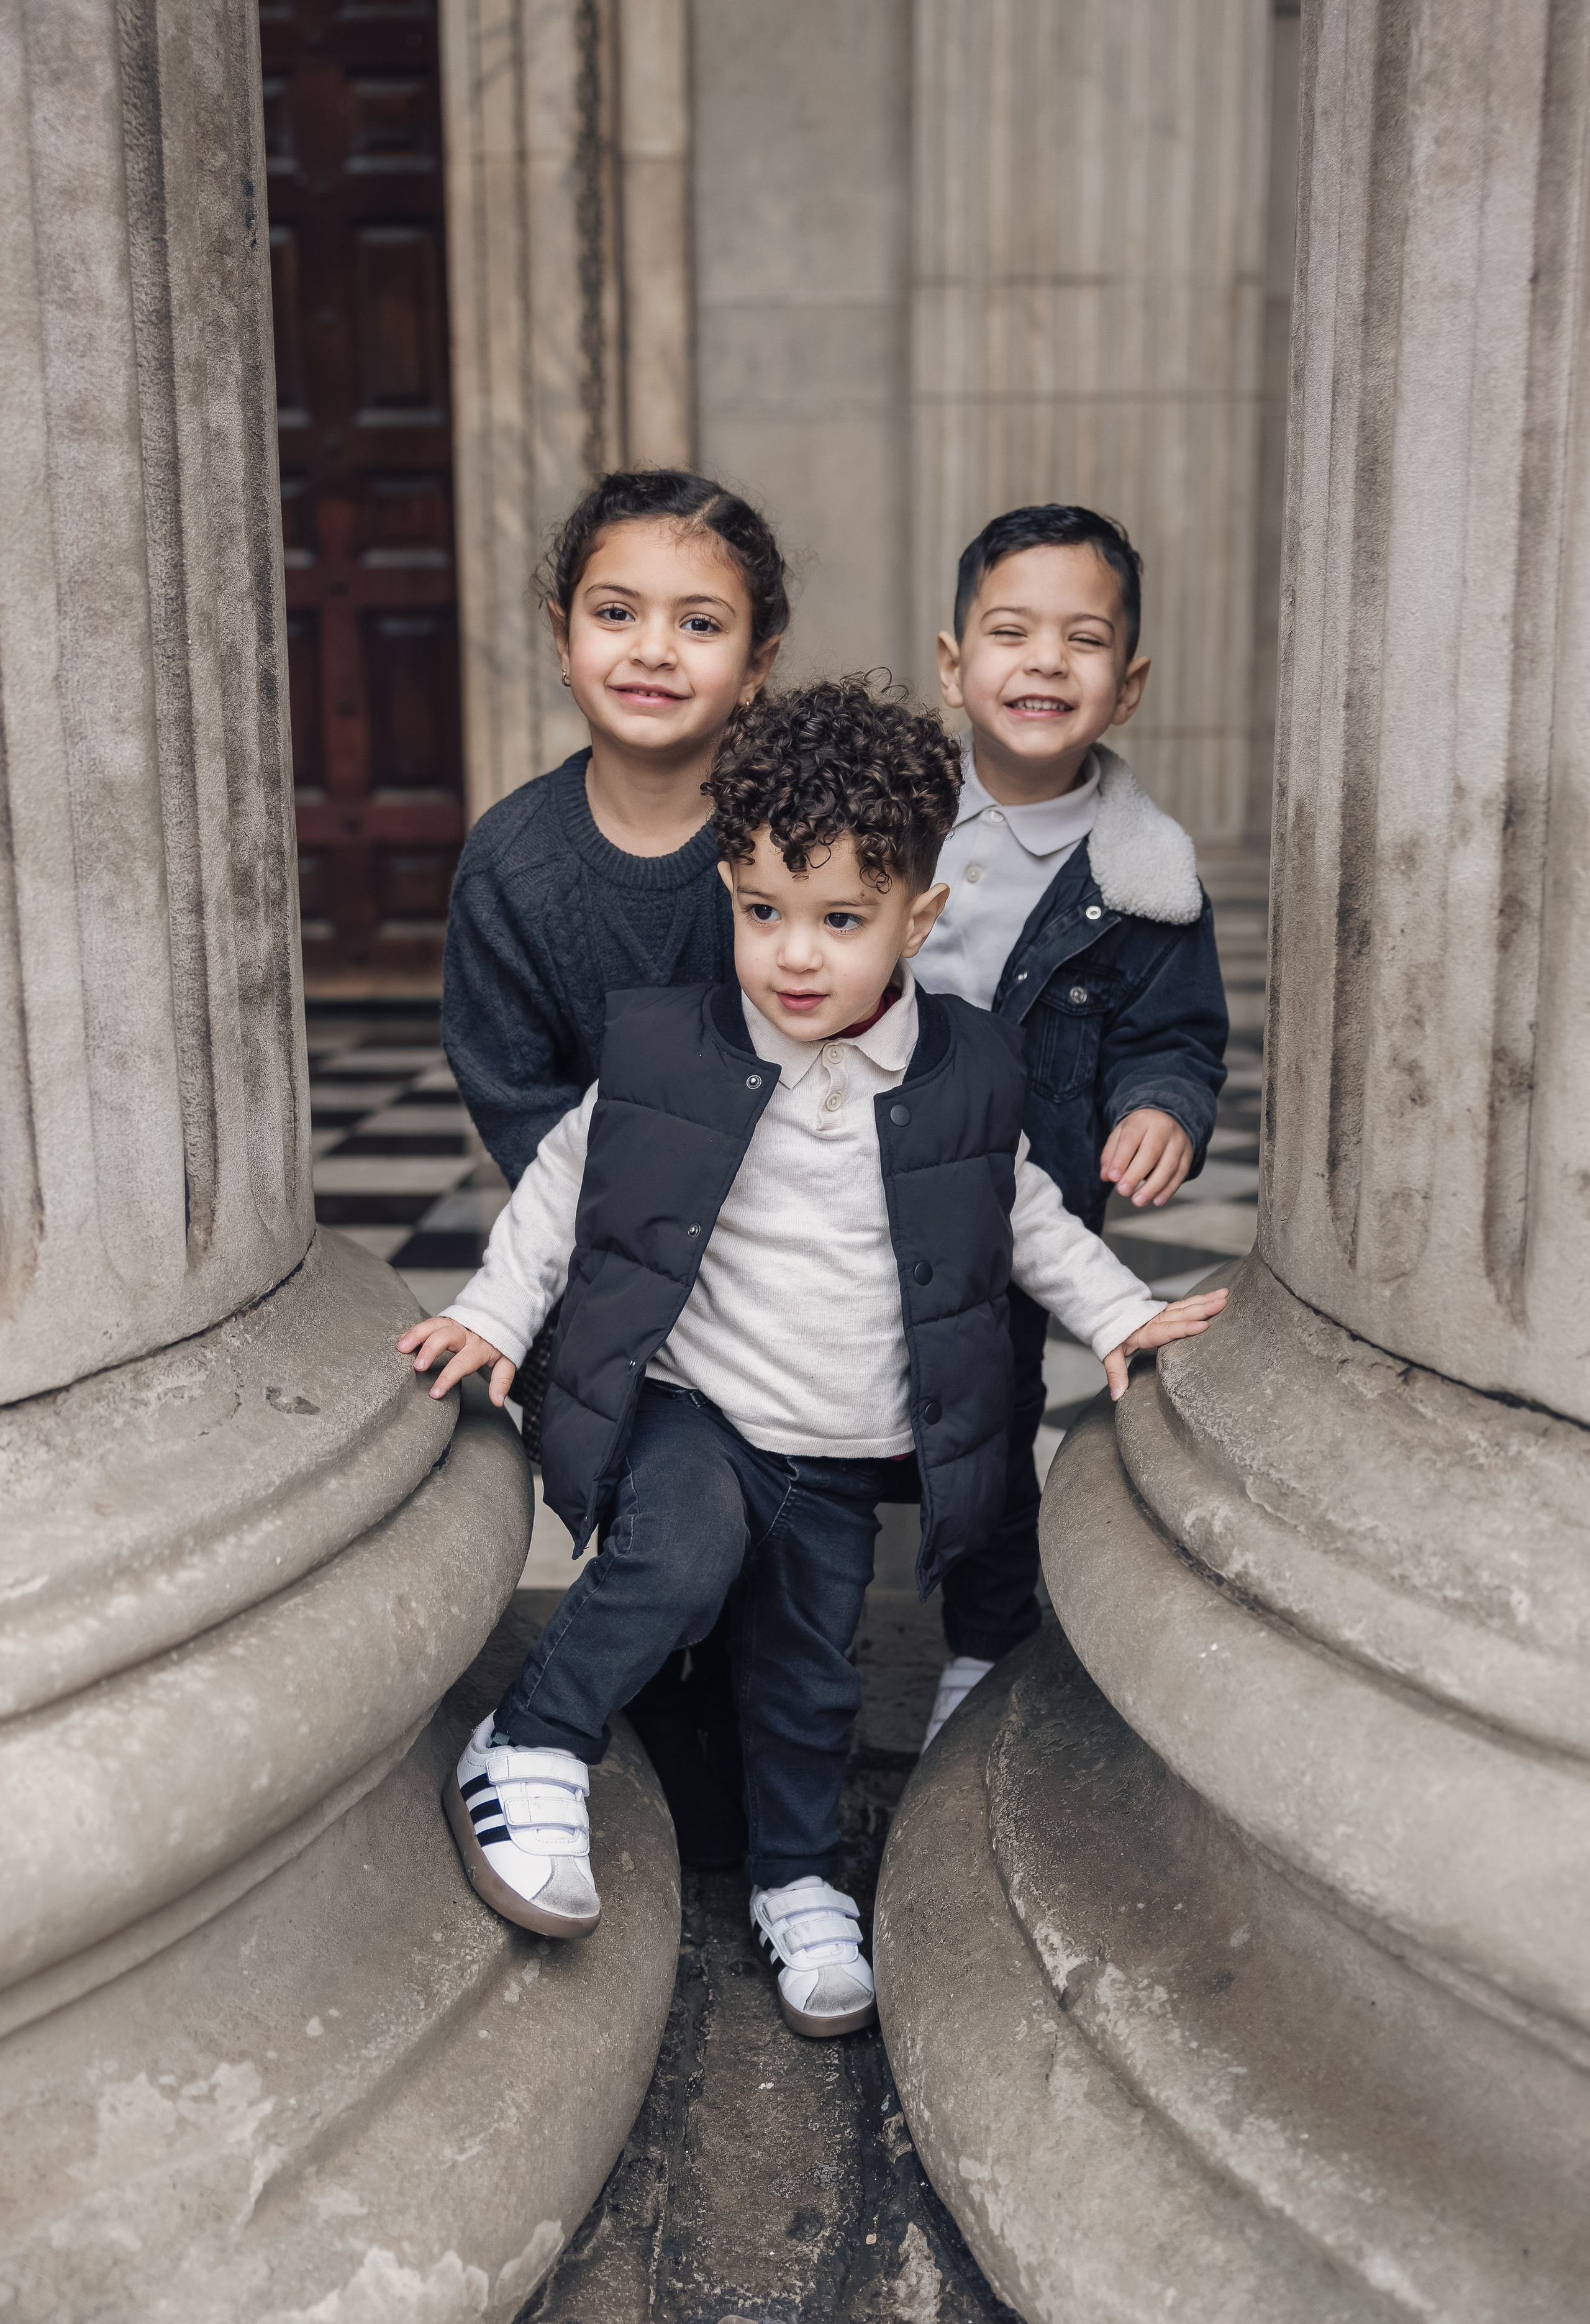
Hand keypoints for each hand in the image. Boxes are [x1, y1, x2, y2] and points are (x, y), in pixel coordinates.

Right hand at [396, 1316, 515, 1405]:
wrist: (498, 1317)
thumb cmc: (498, 1344)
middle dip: (431, 1350)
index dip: (448, 1378)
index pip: (462, 1363)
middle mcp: (464, 1333)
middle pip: (446, 1337)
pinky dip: (414, 1330)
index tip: (434, 1393)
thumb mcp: (506, 1362)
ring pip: (433, 1325)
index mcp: (478, 1347)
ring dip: (417, 1335)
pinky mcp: (443, 1320)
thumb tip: (498, 1401)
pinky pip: (428, 1322)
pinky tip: (401, 1340)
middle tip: (417, 1366)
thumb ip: (502, 1380)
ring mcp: (453, 1324)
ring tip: (401, 1348)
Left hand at [1100, 1108, 1193, 1206]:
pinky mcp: (1187, 1155)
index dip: (1121, 1159)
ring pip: (1168, 1166)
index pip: (1130, 1139)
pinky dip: (1168, 1190)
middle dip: (1135, 1175)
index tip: (1112, 1177)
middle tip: (1123, 1191)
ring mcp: (1179, 1142)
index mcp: (1142, 1120)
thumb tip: (1106, 1176)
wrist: (1165, 1121)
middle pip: (1151, 1153)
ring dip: (1153, 1187)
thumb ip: (1110, 1155)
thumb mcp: (1120, 1135)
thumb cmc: (1138, 1132)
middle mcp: (1164, 1128)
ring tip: (1138, 1201)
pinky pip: (1180, 1174)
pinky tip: (1156, 1200)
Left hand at [1102, 1287, 1227, 1400]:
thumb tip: (1117, 1395)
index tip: (1202, 1326)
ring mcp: (1163, 1313)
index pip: (1166, 1331)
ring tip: (1225, 1296)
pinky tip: (1218, 1295)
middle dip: (1203, 1309)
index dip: (1184, 1329)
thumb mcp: (1109, 1353)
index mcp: (1145, 1331)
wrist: (1108, 1312)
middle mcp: (1156, 1319)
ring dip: (1206, 1300)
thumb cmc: (1111, 1334)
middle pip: (1181, 1314)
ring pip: (1186, 1306)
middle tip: (1222, 1303)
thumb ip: (1115, 1373)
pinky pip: (1187, 1304)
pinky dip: (1202, 1299)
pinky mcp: (1168, 1311)